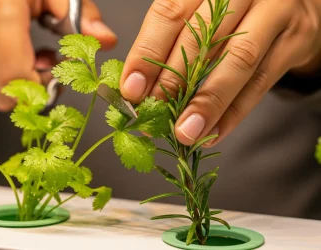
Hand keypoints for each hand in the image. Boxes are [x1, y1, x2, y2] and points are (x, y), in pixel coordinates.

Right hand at [0, 0, 116, 110]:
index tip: (59, 80)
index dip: (40, 88)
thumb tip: (106, 40)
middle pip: (0, 90)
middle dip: (30, 88)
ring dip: (13, 84)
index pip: (13, 74)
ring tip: (31, 59)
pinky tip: (12, 57)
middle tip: (49, 67)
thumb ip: (82, 15)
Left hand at [120, 0, 320, 146]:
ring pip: (236, 61)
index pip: (169, 15)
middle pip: (201, 39)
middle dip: (174, 83)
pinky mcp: (295, 40)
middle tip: (155, 116)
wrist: (294, 5)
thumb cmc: (237, 13)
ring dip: (207, 102)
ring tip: (186, 132)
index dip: (147, 54)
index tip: (132, 90)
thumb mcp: (204, 17)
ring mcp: (273, 12)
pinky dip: (235, 111)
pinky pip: (261, 82)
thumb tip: (140, 89)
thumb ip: (175, 43)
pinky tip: (214, 132)